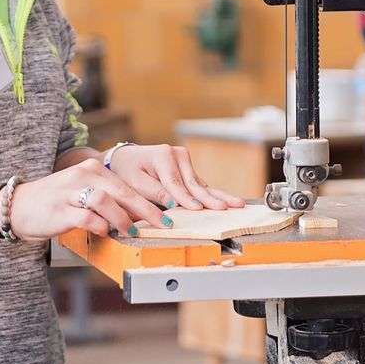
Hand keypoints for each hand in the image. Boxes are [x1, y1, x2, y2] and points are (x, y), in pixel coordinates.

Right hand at [9, 158, 170, 240]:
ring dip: (123, 219)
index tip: (165, 215)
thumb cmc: (54, 202)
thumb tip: (137, 216)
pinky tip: (104, 232)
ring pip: (106, 201)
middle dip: (146, 210)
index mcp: (91, 169)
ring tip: (131, 232)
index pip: (127, 185)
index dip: (148, 201)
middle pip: (123, 191)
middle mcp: (83, 176)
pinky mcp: (60, 210)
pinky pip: (87, 218)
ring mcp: (71, 192)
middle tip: (163, 224)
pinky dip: (100, 226)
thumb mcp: (82, 192)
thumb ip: (107, 200)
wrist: (18, 205)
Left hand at [106, 143, 245, 210]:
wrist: (127, 159)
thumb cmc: (128, 171)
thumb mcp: (135, 183)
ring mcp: (185, 161)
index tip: (196, 208)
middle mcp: (177, 155)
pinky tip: (227, 202)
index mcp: (163, 156)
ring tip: (237, 204)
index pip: (175, 182)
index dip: (185, 198)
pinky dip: (212, 195)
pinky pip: (200, 185)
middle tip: (225, 207)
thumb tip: (174, 205)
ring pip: (201, 184)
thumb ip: (155, 192)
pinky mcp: (189, 170)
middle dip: (209, 198)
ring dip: (218, 196)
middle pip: (194, 183)